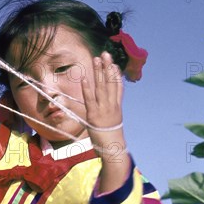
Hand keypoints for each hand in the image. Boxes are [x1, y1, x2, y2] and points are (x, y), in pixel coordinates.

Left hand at [81, 52, 129, 190]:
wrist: (113, 149)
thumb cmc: (111, 140)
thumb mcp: (112, 125)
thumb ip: (109, 115)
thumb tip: (106, 112)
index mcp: (117, 108)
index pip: (118, 87)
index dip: (116, 75)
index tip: (114, 64)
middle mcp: (112, 106)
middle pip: (110, 83)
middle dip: (107, 67)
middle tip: (105, 54)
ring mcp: (104, 110)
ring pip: (101, 87)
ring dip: (98, 72)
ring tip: (97, 59)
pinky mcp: (94, 115)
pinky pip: (90, 99)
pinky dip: (87, 88)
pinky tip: (86, 77)